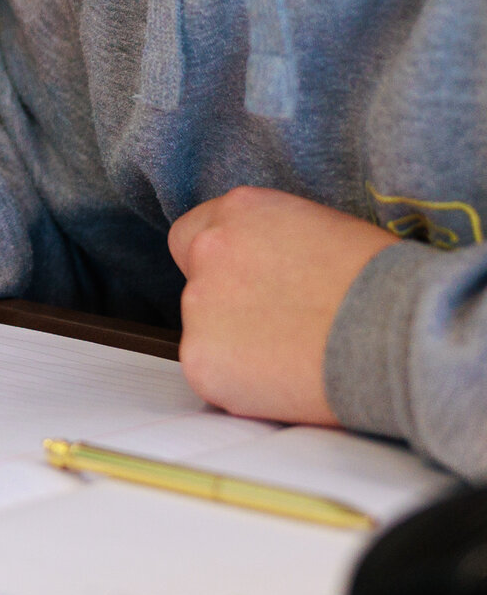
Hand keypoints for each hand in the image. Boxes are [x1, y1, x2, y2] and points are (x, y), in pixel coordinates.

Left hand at [168, 186, 395, 423]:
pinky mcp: (203, 360)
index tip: (251, 290)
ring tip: (297, 356)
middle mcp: (207, 249)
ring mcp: (199, 304)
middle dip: (228, 306)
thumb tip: (264, 269)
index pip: (193, 236)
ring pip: (206, 332)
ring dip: (238, 346)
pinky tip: (286, 382)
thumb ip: (270, 243)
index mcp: (238, 209)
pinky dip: (242, 385)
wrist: (402, 336)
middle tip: (278, 330)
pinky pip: (213, 376)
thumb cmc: (383, 285)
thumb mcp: (318, 231)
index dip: (221, 268)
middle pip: (197, 284)